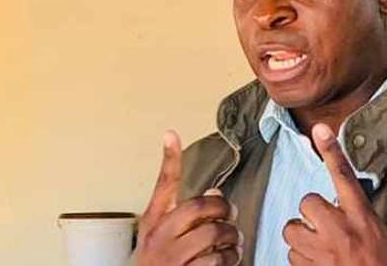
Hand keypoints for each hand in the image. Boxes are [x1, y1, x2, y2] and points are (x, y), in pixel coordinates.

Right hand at [136, 130, 242, 265]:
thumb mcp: (164, 239)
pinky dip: (231, 259)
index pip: (162, 186)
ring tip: (233, 242)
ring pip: (215, 235)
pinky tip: (228, 259)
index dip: (168, 159)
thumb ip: (186, 216)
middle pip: (200, 208)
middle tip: (231, 215)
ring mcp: (171, 260)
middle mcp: (158, 239)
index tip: (171, 133)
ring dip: (232, 239)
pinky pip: (219, 260)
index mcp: (153, 224)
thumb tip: (216, 193)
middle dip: (223, 210)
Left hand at [282, 123, 386, 265]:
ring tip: (320, 248)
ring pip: (293, 230)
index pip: (345, 177)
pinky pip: (292, 256)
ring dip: (303, 238)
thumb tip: (340, 202)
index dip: (331, 152)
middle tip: (325, 226)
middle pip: (308, 202)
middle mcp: (340, 231)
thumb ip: (358, 215)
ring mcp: (323, 252)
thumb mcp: (381, 235)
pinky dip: (302, 259)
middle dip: (312, 214)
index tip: (320, 129)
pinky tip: (318, 264)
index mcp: (361, 218)